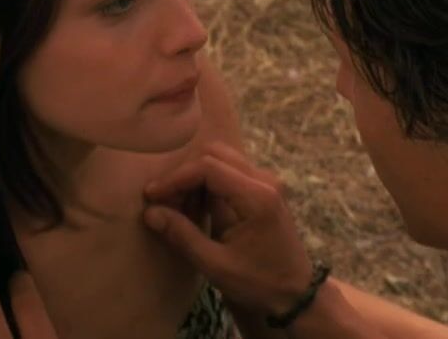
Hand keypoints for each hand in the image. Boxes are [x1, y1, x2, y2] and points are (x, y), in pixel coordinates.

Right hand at [143, 143, 313, 315]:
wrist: (297, 292)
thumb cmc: (260, 283)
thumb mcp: (216, 266)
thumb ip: (183, 236)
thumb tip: (150, 213)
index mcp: (257, 197)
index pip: (208, 167)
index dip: (175, 178)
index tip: (152, 196)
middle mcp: (265, 181)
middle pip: (215, 154)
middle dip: (184, 174)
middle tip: (164, 201)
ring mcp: (267, 182)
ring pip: (222, 159)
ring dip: (195, 177)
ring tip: (177, 206)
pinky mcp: (264, 189)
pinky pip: (230, 172)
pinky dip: (208, 183)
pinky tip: (195, 207)